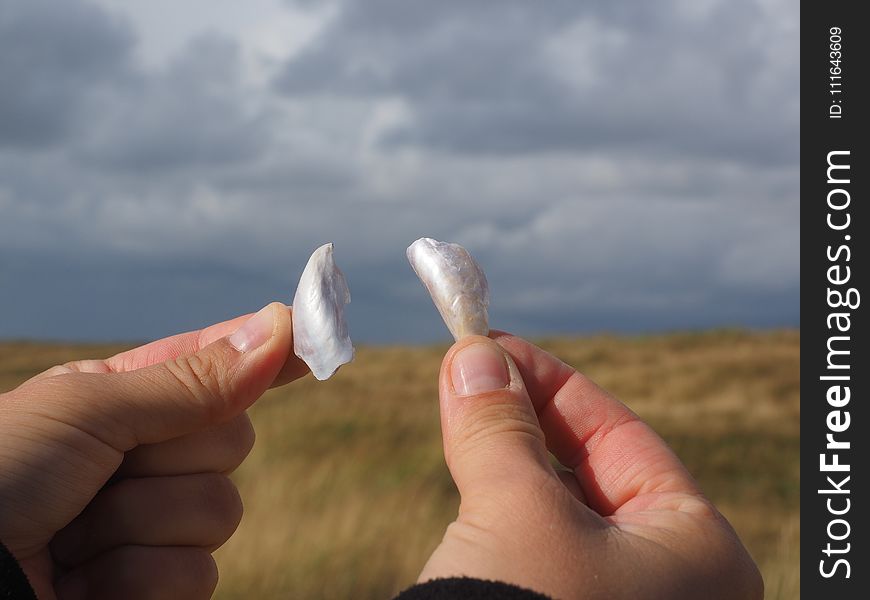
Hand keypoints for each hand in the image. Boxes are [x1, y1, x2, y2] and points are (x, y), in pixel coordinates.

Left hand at [0, 303, 306, 599]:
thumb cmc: (0, 475)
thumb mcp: (89, 412)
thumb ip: (193, 381)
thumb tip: (280, 327)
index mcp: (126, 400)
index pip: (215, 365)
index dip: (266, 350)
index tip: (318, 328)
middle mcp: (146, 458)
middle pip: (233, 441)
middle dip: (174, 457)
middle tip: (107, 469)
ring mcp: (152, 525)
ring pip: (222, 513)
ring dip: (143, 524)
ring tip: (76, 534)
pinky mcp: (153, 587)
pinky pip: (198, 578)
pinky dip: (136, 579)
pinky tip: (85, 579)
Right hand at [420, 333, 762, 599]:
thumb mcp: (516, 510)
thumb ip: (500, 427)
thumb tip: (473, 353)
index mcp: (697, 551)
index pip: (623, 435)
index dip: (553, 381)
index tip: (493, 344)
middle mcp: (669, 581)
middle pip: (589, 467)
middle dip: (523, 414)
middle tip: (466, 369)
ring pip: (557, 506)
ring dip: (506, 455)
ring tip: (458, 406)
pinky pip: (536, 544)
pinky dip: (499, 503)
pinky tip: (469, 472)